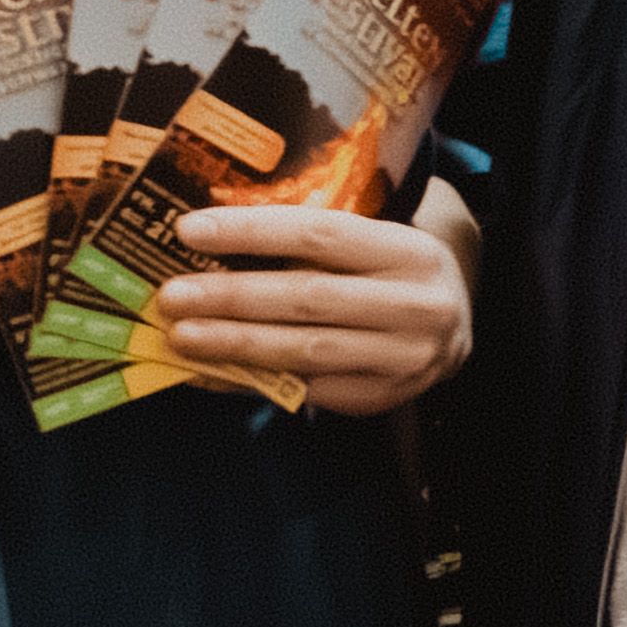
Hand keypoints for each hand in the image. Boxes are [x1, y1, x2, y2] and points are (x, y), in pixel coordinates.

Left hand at [150, 190, 469, 415]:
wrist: (455, 325)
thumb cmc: (390, 272)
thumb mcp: (373, 242)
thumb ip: (311, 241)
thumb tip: (211, 237)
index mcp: (408, 251)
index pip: (321, 233)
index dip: (252, 231)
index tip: (190, 230)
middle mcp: (416, 304)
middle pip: (309, 296)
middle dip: (231, 296)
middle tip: (172, 296)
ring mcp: (404, 357)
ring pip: (306, 349)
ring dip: (235, 343)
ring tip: (181, 336)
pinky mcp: (383, 396)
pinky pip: (305, 390)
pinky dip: (249, 381)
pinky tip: (208, 372)